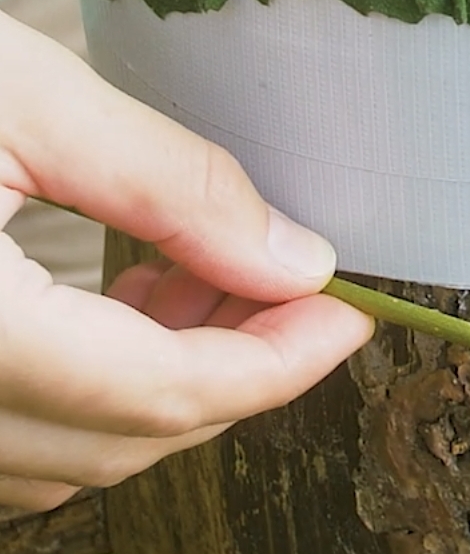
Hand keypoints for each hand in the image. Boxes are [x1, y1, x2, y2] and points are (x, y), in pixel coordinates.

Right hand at [0, 14, 373, 511]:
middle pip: (121, 443)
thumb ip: (165, 182)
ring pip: (64, 460)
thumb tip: (291, 258)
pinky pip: (4, 444)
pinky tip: (116, 301)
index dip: (278, 364)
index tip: (351, 315)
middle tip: (295, 283)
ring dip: (162, 387)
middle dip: (232, 373)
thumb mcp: (17, 93)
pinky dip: (86, 394)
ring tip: (205, 272)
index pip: (162, 394)